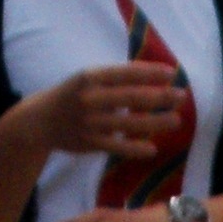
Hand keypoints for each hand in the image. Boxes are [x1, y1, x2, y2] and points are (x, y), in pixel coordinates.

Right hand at [19, 61, 186, 161]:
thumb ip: (114, 80)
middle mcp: (90, 98)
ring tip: (176, 120)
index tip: (172, 73)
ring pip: (129, 123)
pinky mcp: (90, 143)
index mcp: (90, 77)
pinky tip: (152, 148)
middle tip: (181, 96)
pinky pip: (117, 146)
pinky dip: (136, 148)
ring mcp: (90, 122)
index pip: (126, 73)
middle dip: (160, 97)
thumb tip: (152, 78)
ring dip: (156, 122)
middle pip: (132, 97)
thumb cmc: (72, 95)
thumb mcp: (87, 79)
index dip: (150, 73)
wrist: (40, 121)